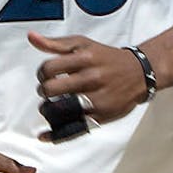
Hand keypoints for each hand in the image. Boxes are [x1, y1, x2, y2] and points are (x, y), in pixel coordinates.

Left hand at [30, 33, 147, 129]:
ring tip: (52, 107)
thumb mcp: (84, 44)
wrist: (140, 73)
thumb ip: (57, 43)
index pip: (49, 68)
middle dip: (44, 91)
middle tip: (50, 91)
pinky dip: (56, 134)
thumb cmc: (108, 58)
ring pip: (59, 110)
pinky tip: (45, 135)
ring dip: (48, 110)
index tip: (47, 76)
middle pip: (51, 90)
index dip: (42, 73)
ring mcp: (97, 99)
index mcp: (86, 58)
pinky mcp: (101, 116)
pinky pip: (73, 128)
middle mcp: (92, 78)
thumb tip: (32, 37)